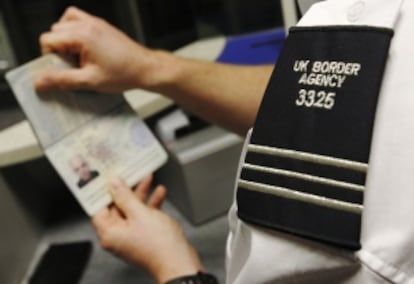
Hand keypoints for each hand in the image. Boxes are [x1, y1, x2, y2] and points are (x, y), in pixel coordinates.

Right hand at [35, 6, 165, 93]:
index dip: (50, 57)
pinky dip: (76, 32)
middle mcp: (88, 24)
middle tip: (73, 66)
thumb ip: (63, 80)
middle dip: (58, 49)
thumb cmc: (125, 73)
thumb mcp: (90, 81)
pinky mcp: (102, 26)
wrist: (146, 69)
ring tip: (79, 58)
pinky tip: (85, 50)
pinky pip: (79, 21)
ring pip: (65, 23)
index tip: (62, 69)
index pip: (48, 39)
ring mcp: (96, 23)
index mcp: (83, 35)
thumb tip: (41, 81)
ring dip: (66, 39)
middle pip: (55, 31)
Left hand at [92, 176, 202, 282]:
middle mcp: (118, 237)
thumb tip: (114, 184)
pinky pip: (143, 217)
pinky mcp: (144, 237)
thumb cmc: (159, 245)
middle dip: (127, 190)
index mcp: (109, 233)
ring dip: (141, 195)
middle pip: (117, 207)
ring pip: (132, 210)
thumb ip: (125, 197)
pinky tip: (159, 193)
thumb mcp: (139, 213)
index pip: (99, 208)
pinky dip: (150, 205)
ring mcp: (132, 237)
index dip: (103, 192)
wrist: (179, 261)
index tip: (108, 178)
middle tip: (131, 175)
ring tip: (148, 179)